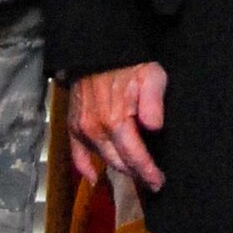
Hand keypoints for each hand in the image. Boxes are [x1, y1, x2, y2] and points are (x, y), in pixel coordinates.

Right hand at [68, 63, 167, 190]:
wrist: (100, 49)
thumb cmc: (129, 63)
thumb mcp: (151, 75)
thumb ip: (153, 102)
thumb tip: (154, 128)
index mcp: (115, 121)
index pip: (134, 156)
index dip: (147, 172)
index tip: (158, 182)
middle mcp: (96, 130)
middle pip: (118, 161)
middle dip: (136, 173)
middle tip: (151, 181)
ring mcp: (82, 128)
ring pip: (103, 158)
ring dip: (118, 168)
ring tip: (134, 174)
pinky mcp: (73, 124)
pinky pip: (76, 153)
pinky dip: (84, 167)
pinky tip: (93, 178)